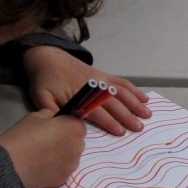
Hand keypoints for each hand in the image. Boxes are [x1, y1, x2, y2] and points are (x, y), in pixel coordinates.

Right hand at [0, 110, 84, 187]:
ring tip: (43, 155)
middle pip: (76, 140)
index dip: (67, 124)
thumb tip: (53, 119)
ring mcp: (72, 165)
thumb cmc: (22, 136)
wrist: (10, 165)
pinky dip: (56, 167)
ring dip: (62, 154)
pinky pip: (63, 169)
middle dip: (66, 139)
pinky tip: (41, 166)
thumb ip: (50, 115)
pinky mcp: (64, 178)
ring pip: (71, 156)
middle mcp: (78, 147)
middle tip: (48, 140)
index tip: (56, 126)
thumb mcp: (34, 116)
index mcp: (73, 128)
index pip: (78, 123)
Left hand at [23, 46, 152, 135]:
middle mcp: (93, 87)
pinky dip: (134, 90)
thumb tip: (59, 124)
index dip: (108, 121)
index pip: (96, 111)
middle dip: (127, 116)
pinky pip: (121, 82)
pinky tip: (144, 98)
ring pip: (121, 92)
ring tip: (147, 115)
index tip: (120, 132)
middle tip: (139, 128)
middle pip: (113, 103)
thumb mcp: (40, 97)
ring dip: (135, 103)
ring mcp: (100, 80)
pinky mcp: (103, 75)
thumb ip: (50, 110)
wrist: (47, 56)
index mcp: (78, 95)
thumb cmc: (44, 80)